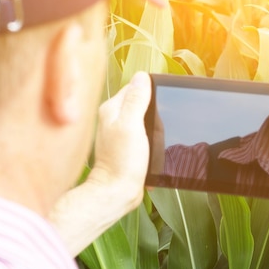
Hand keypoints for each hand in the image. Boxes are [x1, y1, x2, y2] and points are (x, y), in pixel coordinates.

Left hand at [87, 71, 151, 208]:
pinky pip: (146, 138)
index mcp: (111, 109)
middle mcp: (113, 119)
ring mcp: (119, 134)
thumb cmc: (122, 161)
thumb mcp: (131, 125)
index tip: (157, 111)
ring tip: (151, 147)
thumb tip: (142, 76)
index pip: (135, 88)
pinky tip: (151, 154)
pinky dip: (152, 144)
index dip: (151, 95)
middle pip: (143, 105)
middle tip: (153, 134)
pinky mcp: (127, 148)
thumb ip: (135, 100)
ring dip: (155, 132)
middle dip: (155, 118)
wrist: (117, 192)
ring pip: (147, 122)